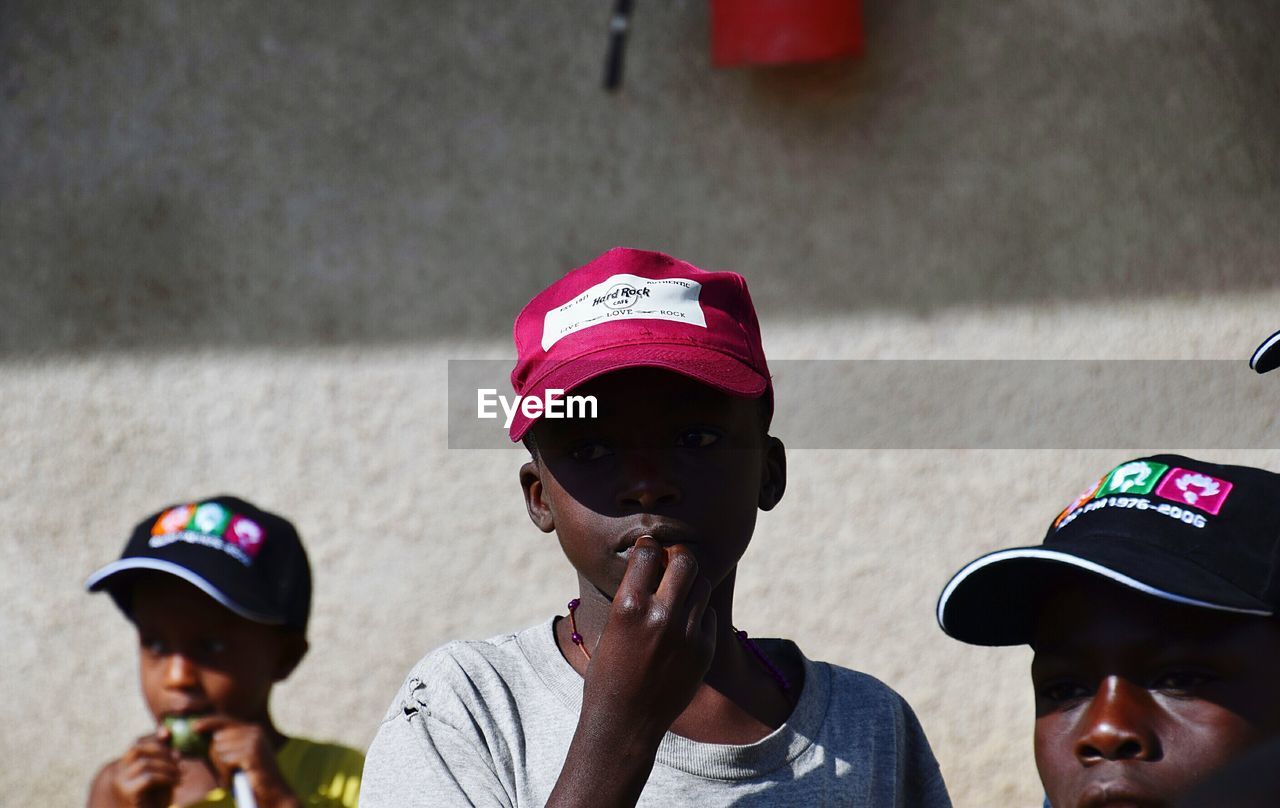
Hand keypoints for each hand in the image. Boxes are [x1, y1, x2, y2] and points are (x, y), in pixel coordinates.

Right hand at [92, 733, 178, 807]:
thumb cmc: (157, 797)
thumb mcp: (163, 772)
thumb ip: (164, 755)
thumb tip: (168, 734)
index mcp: (125, 765)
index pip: (137, 742)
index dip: (152, 736)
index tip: (167, 734)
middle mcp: (118, 772)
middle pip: (137, 749)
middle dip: (161, 751)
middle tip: (178, 760)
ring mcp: (120, 782)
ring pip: (145, 763)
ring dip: (168, 766)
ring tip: (180, 774)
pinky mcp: (127, 792)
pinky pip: (148, 778)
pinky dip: (166, 778)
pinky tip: (176, 783)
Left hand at [191, 717, 299, 807]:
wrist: (273, 792)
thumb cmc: (251, 777)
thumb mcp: (238, 758)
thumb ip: (224, 746)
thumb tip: (204, 737)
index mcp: (253, 730)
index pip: (226, 721)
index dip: (209, 722)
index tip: (194, 727)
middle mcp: (255, 732)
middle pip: (218, 737)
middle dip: (216, 756)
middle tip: (228, 771)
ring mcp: (254, 741)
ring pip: (219, 749)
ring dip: (221, 767)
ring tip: (233, 776)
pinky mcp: (252, 754)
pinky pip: (225, 760)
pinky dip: (226, 773)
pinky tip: (234, 779)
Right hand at [582, 537, 716, 738]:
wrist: (626, 721)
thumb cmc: (608, 672)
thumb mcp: (611, 626)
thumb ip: (633, 595)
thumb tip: (652, 562)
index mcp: (629, 605)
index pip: (648, 551)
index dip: (648, 546)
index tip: (648, 548)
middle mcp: (661, 615)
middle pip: (685, 560)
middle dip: (678, 556)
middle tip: (671, 562)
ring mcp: (687, 633)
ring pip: (702, 586)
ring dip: (690, 585)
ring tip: (677, 596)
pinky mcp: (704, 650)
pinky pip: (709, 616)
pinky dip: (698, 615)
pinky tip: (683, 627)